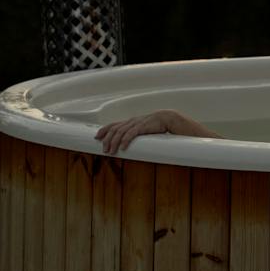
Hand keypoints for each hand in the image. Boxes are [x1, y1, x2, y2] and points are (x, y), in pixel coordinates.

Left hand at [94, 109, 218, 153]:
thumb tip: (130, 145)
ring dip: (113, 142)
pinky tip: (122, 147)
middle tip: (103, 149)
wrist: (174, 119)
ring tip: (110, 151)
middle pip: (115, 128)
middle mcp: (133, 121)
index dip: (104, 130)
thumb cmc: (160, 127)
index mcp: (133, 121)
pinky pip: (132, 133)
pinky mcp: (145, 126)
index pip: (114, 124)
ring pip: (121, 131)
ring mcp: (138, 122)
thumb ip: (137, 134)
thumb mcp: (145, 130)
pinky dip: (125, 140)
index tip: (96, 136)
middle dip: (107, 139)